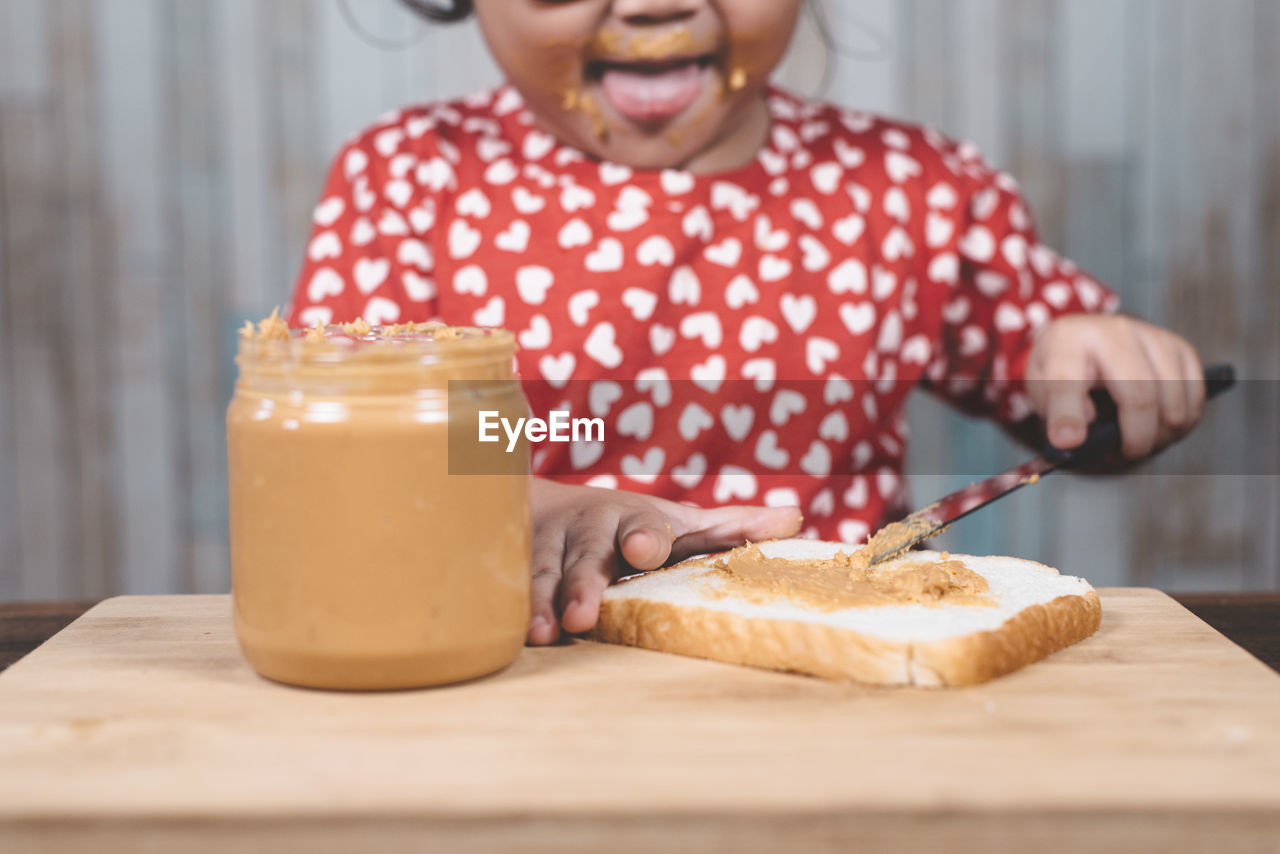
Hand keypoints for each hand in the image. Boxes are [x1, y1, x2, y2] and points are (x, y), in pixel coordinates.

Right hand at [526, 478, 801, 644]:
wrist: (553, 509)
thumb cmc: (635, 527)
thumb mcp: (681, 524)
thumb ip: (732, 527)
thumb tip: (795, 518)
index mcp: (635, 519)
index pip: (642, 525)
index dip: (645, 536)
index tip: (647, 548)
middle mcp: (588, 531)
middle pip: (587, 555)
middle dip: (584, 582)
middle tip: (582, 617)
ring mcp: (546, 548)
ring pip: (540, 573)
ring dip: (539, 601)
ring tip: (542, 633)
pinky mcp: (512, 568)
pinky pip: (506, 587)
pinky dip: (508, 607)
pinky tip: (510, 635)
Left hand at [1025, 314, 1204, 458]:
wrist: (1088, 338)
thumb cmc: (1063, 369)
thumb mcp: (1041, 390)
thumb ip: (1054, 412)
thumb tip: (1078, 434)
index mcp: (1068, 341)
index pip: (1067, 381)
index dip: (1068, 416)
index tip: (1068, 442)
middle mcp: (1114, 331)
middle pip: (1139, 396)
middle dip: (1135, 439)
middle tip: (1122, 454)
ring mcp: (1152, 336)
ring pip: (1173, 402)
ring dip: (1160, 436)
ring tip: (1136, 440)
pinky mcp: (1180, 348)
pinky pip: (1194, 398)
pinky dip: (1180, 425)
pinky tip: (1158, 427)